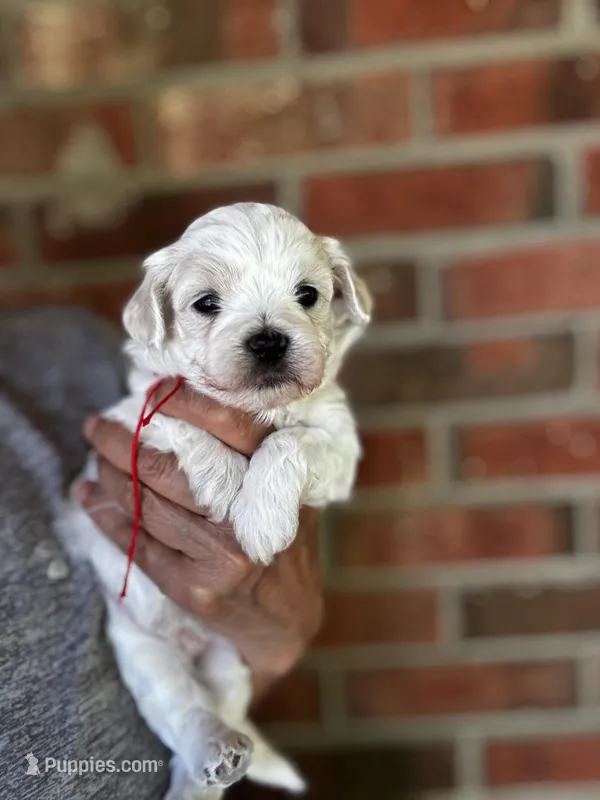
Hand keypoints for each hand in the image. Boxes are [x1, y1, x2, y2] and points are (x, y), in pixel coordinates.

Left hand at [74, 380, 322, 698]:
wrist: (288, 618)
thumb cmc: (282, 540)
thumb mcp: (287, 491)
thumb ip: (254, 456)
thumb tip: (183, 405)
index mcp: (277, 481)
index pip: (231, 427)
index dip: (187, 402)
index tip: (151, 390)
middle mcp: (248, 516)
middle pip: (170, 468)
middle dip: (123, 440)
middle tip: (98, 424)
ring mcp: (220, 555)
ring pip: (147, 504)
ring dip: (110, 474)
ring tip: (95, 455)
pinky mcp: (193, 588)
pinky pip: (137, 543)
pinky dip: (105, 515)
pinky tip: (88, 494)